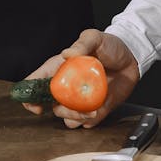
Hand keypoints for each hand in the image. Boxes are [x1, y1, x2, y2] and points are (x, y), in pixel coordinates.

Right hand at [22, 29, 139, 128]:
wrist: (130, 58)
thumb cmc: (108, 45)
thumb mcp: (94, 38)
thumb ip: (82, 43)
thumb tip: (67, 54)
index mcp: (57, 69)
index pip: (34, 84)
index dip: (29, 97)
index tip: (37, 106)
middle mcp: (65, 87)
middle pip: (50, 106)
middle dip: (61, 110)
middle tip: (77, 107)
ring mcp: (78, 99)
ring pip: (66, 117)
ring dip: (75, 118)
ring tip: (91, 110)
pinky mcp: (93, 109)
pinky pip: (85, 123)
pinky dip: (89, 121)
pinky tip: (97, 111)